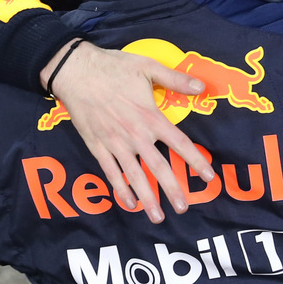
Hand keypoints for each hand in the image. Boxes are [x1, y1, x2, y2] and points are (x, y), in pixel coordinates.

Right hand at [41, 40, 214, 221]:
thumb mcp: (148, 67)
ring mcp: (115, 143)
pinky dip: (120, 189)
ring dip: (147, 198)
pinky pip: (111, 172)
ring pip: (134, 176)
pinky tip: (130, 204)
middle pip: (158, 167)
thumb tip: (202, 86)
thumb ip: (175, 79)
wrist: (74, 71)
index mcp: (150, 116)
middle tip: (184, 208)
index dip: (195, 160)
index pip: (179, 143)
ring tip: (157, 217)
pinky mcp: (97, 146)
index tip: (208, 177)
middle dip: (172, 189)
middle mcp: (135, 134)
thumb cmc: (113, 67)